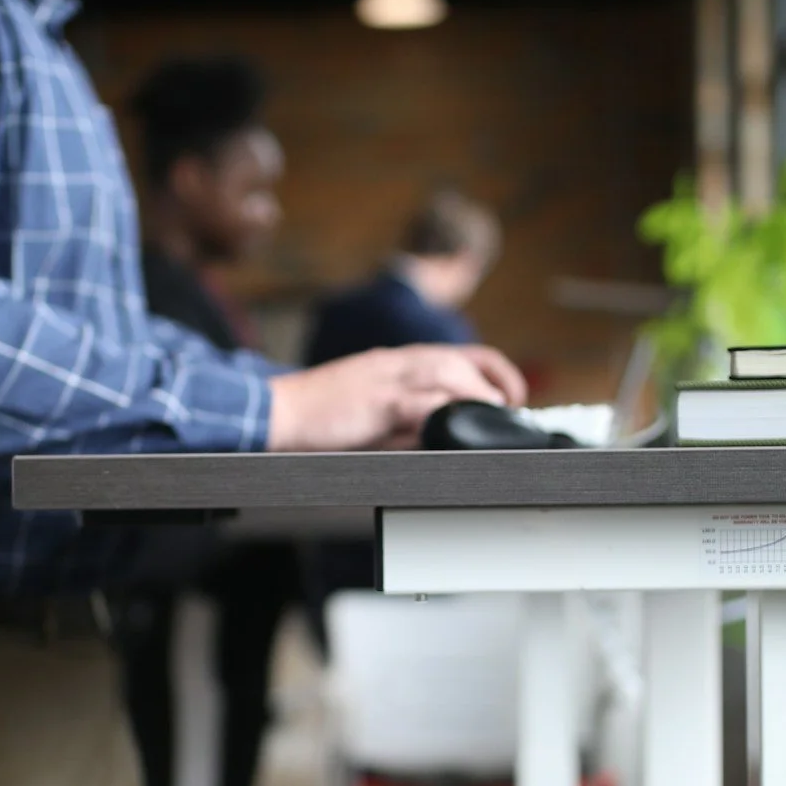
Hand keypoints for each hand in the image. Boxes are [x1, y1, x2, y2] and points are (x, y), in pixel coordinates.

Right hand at [266, 342, 525, 451]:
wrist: (275, 412)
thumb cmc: (317, 415)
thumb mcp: (369, 409)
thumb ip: (404, 415)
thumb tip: (438, 433)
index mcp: (394, 361)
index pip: (455, 352)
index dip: (492, 369)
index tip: (511, 392)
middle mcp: (394, 362)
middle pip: (458, 359)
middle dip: (493, 382)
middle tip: (509, 408)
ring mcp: (385, 378)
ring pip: (447, 374)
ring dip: (477, 394)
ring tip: (493, 414)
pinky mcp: (376, 401)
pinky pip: (420, 402)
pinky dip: (444, 411)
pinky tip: (456, 424)